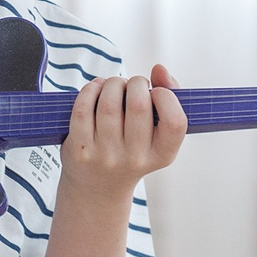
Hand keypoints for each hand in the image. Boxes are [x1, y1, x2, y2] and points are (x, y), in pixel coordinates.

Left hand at [61, 65, 186, 196]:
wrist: (99, 187)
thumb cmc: (133, 148)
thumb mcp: (157, 133)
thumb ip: (168, 96)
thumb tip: (159, 69)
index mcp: (162, 154)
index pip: (175, 122)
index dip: (167, 97)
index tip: (156, 92)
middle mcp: (135, 159)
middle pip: (138, 104)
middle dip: (135, 83)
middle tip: (132, 85)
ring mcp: (106, 156)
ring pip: (109, 103)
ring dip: (112, 84)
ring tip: (114, 86)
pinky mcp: (80, 151)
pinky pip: (83, 109)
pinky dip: (90, 90)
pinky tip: (96, 88)